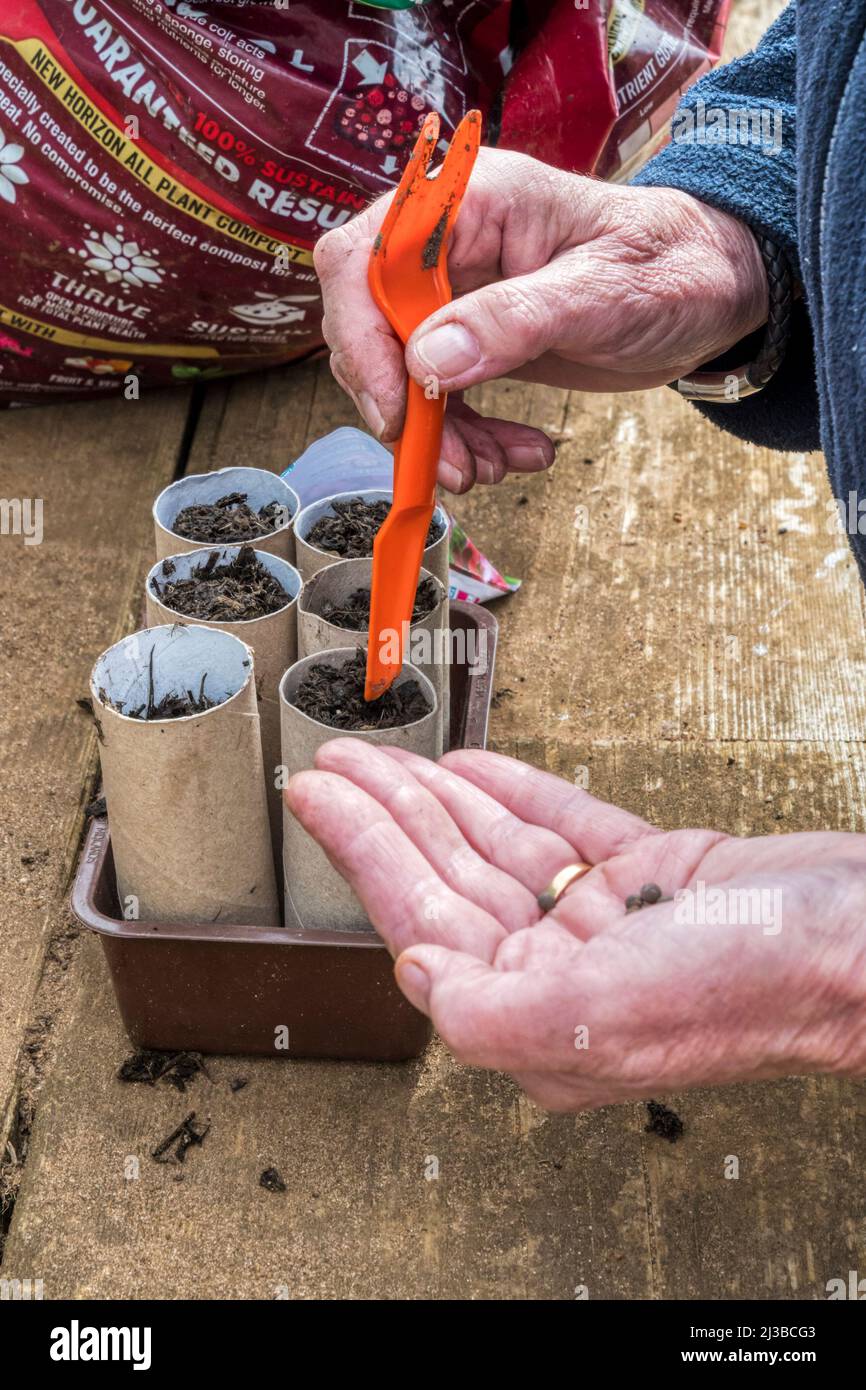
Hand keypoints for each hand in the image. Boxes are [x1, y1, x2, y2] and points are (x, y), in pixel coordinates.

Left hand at [285, 743, 865, 1110]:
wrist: (861, 936)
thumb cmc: (751, 985)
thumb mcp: (598, 1015)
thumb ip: (488, 1012)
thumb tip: (415, 978)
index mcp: (542, 1016)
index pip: (424, 926)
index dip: (364, 856)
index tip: (319, 803)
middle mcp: (566, 972)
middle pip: (451, 879)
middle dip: (387, 816)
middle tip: (335, 764)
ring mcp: (609, 920)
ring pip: (498, 848)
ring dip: (437, 798)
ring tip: (382, 756)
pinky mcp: (652, 872)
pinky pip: (564, 825)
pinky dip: (515, 791)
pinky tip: (472, 768)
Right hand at [314, 148, 766, 492]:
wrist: (711, 291)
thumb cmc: (672, 267)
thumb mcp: (603, 293)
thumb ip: (515, 322)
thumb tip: (427, 363)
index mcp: (471, 203)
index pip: (365, 258)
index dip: (361, 337)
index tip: (396, 409)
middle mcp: (449, 245)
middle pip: (370, 327)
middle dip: (403, 405)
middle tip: (452, 465)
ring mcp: (458, 295)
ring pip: (402, 375)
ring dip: (438, 436)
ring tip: (495, 469)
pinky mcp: (472, 341)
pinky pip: (439, 399)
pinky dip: (468, 439)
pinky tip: (520, 455)